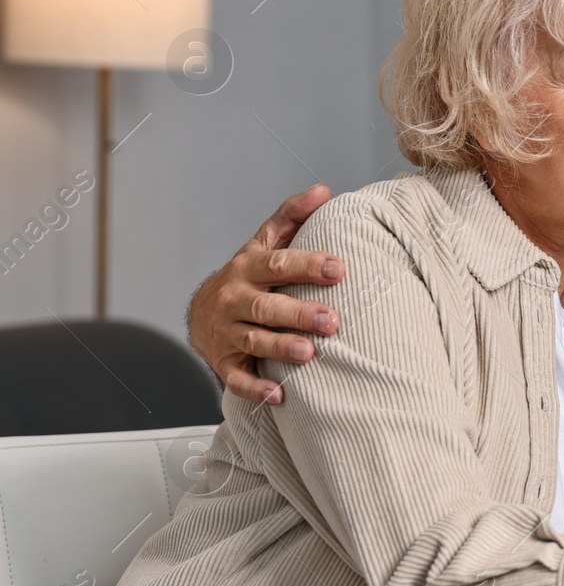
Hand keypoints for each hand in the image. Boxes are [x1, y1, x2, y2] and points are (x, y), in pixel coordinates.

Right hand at [188, 185, 343, 404]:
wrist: (203, 314)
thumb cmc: (247, 277)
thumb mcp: (263, 244)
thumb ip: (291, 218)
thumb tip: (324, 190)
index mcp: (247, 269)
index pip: (278, 264)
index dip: (307, 265)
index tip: (339, 268)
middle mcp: (235, 300)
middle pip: (267, 307)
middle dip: (299, 314)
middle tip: (333, 320)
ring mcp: (227, 332)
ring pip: (254, 340)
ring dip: (281, 348)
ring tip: (309, 354)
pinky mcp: (225, 362)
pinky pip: (238, 378)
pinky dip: (256, 389)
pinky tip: (279, 395)